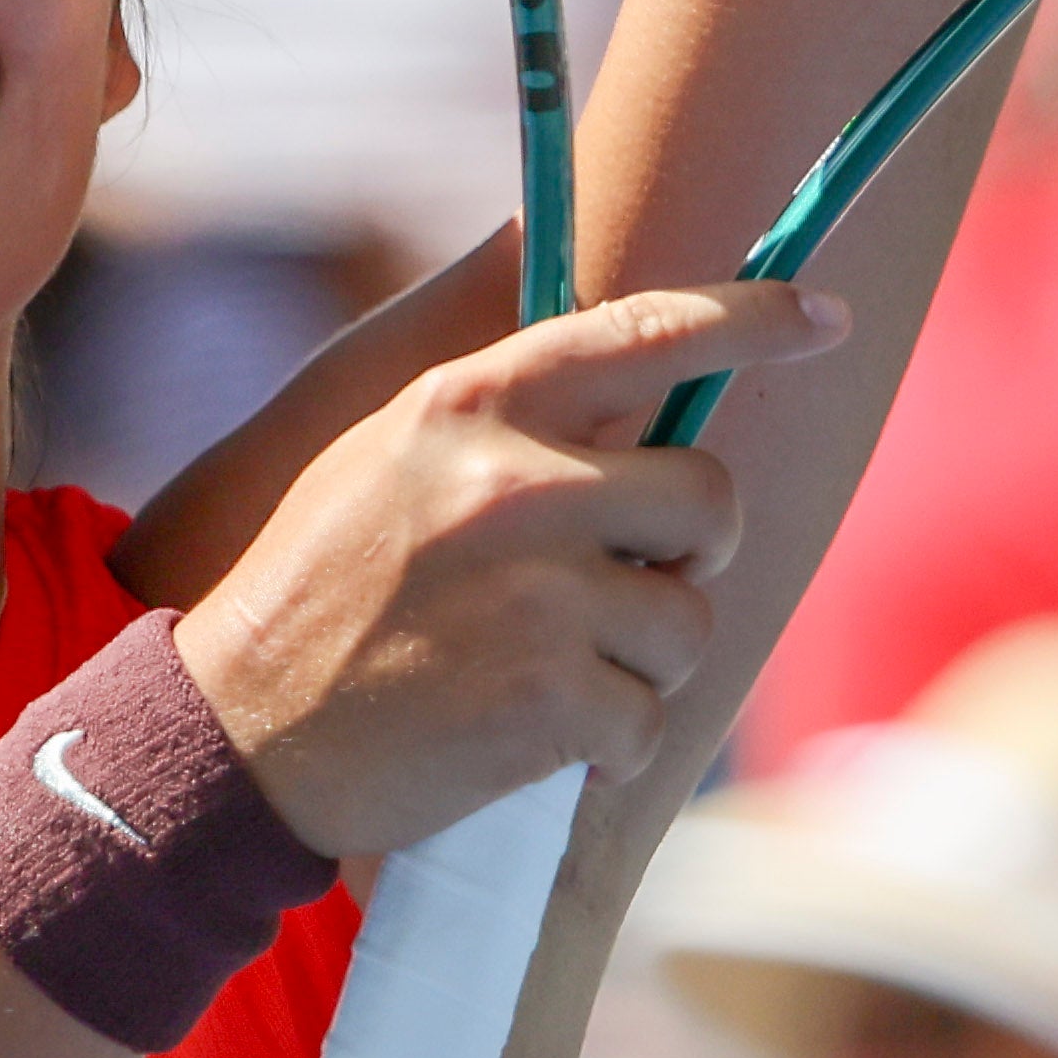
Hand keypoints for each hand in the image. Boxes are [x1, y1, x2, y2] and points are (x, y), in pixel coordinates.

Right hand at [173, 277, 844, 857]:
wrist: (234, 733)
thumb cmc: (319, 591)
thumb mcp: (389, 456)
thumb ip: (507, 418)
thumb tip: (636, 381)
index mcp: (472, 404)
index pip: (646, 332)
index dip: (753, 317)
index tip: (823, 315)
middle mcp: (514, 482)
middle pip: (705, 495)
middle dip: (687, 550)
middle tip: (628, 580)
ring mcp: (539, 592)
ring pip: (686, 620)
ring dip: (638, 659)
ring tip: (541, 669)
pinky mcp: (551, 698)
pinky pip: (649, 719)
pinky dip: (605, 741)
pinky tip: (532, 735)